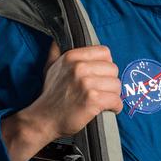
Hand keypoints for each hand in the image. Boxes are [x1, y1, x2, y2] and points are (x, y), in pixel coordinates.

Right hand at [2, 41, 122, 160]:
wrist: (43, 119)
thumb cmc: (50, 95)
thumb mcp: (50, 69)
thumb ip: (56, 53)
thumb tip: (57, 41)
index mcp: (71, 57)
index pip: (105, 52)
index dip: (106, 65)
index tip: (101, 76)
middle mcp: (79, 67)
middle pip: (113, 69)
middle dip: (110, 82)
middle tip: (103, 91)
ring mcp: (86, 83)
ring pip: (116, 85)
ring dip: (113, 95)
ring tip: (104, 101)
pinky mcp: (92, 100)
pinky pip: (116, 100)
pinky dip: (116, 107)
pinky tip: (109, 109)